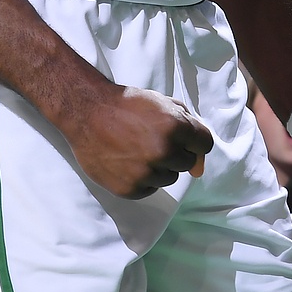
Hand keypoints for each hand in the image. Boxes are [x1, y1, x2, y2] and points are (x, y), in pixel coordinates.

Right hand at [69, 85, 212, 198]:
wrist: (87, 112)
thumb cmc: (126, 105)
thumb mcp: (162, 103)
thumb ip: (189, 126)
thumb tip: (199, 166)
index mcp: (176, 126)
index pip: (204, 145)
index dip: (193, 141)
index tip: (181, 138)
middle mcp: (164, 151)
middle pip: (186, 163)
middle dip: (175, 152)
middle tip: (152, 140)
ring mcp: (146, 172)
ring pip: (169, 177)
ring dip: (159, 167)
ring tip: (137, 150)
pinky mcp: (130, 188)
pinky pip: (149, 188)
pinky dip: (142, 178)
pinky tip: (127, 161)